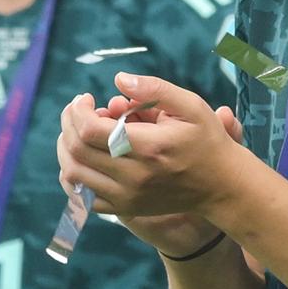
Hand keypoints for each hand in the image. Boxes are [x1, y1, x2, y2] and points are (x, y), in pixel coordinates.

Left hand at [57, 75, 247, 230]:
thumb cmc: (207, 140)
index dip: (78, 111)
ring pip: (73, 175)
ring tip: (76, 131)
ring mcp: (127, 196)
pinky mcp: (125, 209)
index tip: (85, 98)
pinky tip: (82, 158)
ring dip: (66, 149)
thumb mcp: (191, 105)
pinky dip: (73, 176)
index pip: (90, 130)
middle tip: (76, 110)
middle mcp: (134, 176)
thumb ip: (154, 89)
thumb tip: (118, 79)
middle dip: (68, 124)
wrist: (221, 185)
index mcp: (149, 147)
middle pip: (77, 150)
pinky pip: (82, 197)